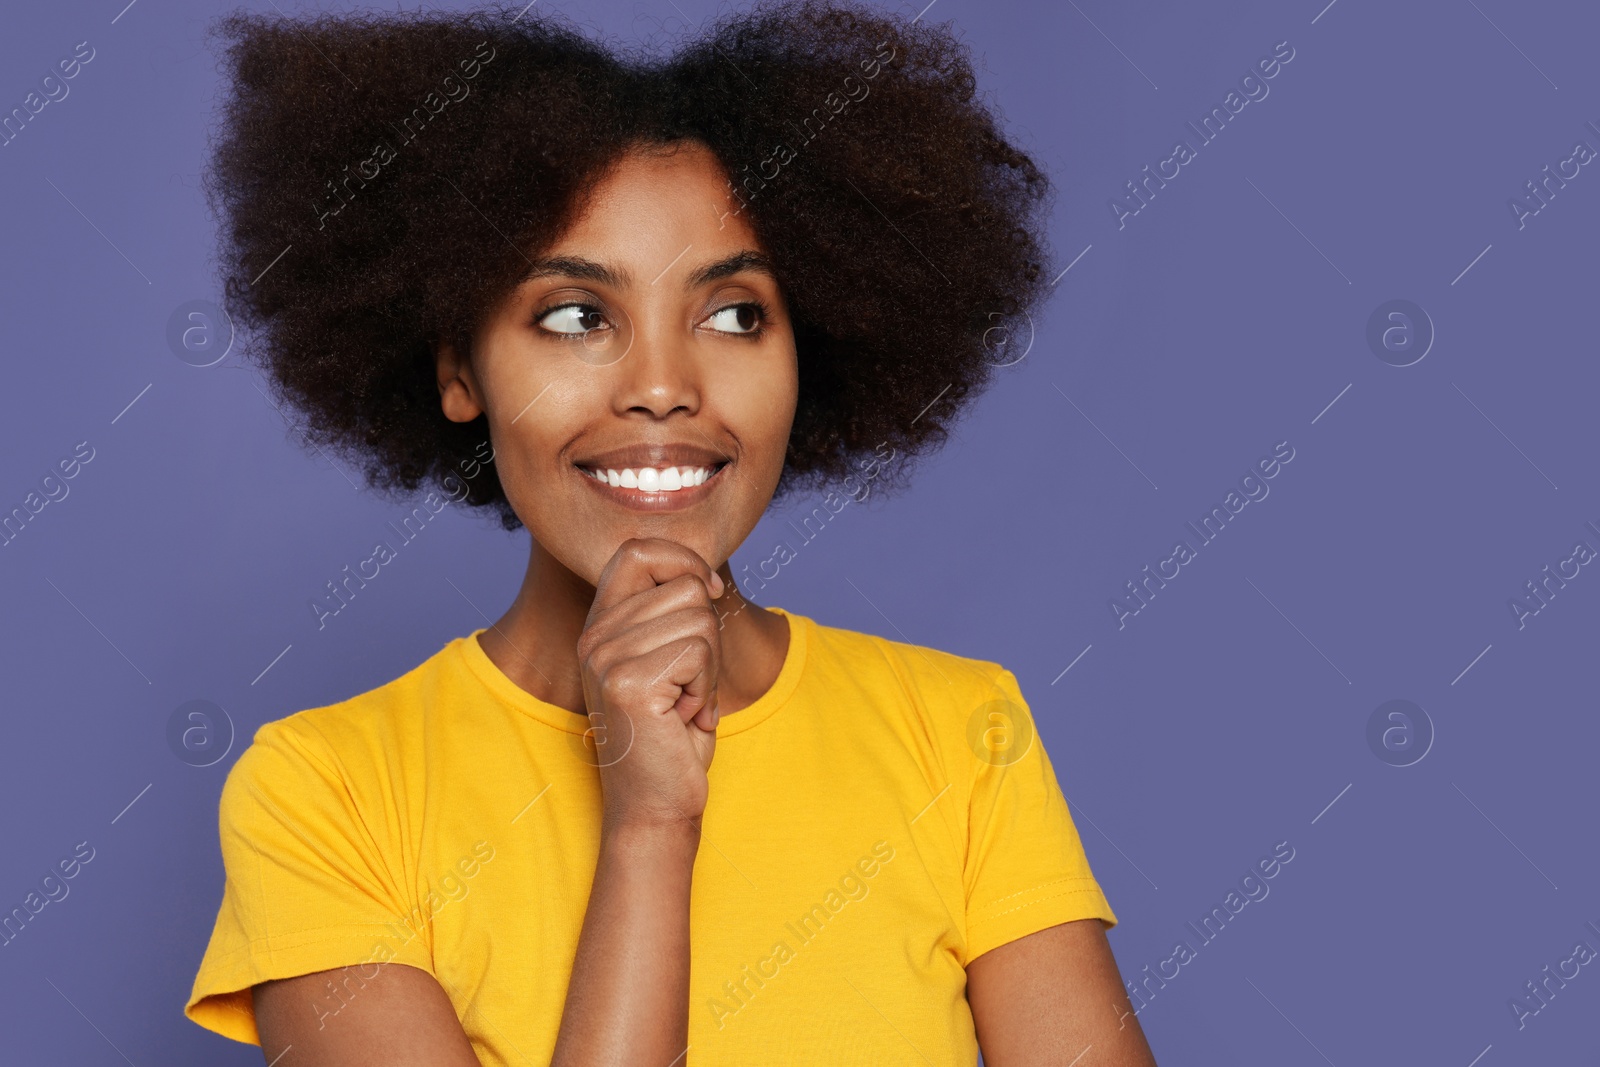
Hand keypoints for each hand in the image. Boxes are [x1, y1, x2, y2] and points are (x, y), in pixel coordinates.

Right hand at [576, 537, 725, 831]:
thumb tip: (703, 575)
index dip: (682, 559)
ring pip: (699, 619)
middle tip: (692, 682)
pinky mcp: (627, 684)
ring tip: (686, 704)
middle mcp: (594, 637)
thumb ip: (672, 616)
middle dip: (709, 634)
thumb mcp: (670, 663)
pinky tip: (685, 718)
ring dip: (710, 667)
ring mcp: (605, 659)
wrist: (657, 806)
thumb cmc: (672, 737)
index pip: (637, 550)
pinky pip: (699, 652)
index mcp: (600, 626)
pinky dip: (707, 687)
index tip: (707, 591)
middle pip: (685, 586)